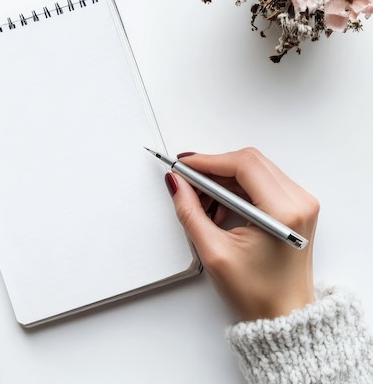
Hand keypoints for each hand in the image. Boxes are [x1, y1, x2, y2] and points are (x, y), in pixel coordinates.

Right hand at [166, 148, 318, 320]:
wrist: (284, 314)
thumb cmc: (257, 293)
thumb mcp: (214, 252)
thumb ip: (190, 212)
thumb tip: (176, 184)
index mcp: (283, 212)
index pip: (243, 165)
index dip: (208, 161)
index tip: (182, 165)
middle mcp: (299, 201)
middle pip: (249, 162)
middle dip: (214, 170)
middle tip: (187, 183)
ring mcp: (300, 203)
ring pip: (254, 170)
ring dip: (223, 181)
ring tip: (203, 205)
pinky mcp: (295, 207)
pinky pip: (261, 183)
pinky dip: (236, 189)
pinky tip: (219, 210)